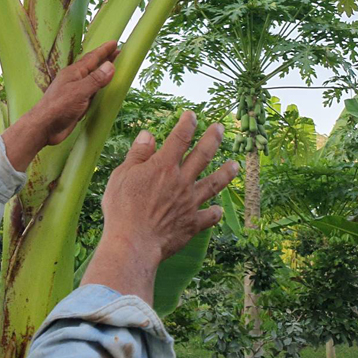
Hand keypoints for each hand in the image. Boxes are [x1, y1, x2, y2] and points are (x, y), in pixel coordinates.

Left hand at [2, 41, 117, 170]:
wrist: (43, 127)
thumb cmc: (58, 107)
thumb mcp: (79, 91)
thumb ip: (95, 79)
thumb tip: (110, 65)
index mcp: (74, 73)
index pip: (92, 58)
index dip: (104, 51)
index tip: (114, 43)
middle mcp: (74, 80)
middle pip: (92, 67)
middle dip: (105, 59)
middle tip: (118, 52)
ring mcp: (75, 93)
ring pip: (92, 80)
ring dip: (102, 74)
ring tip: (112, 69)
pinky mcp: (76, 105)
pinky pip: (90, 93)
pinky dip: (98, 90)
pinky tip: (102, 91)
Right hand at [80, 111, 237, 303]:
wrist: (134, 242)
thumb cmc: (122, 209)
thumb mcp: (122, 176)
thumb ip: (137, 154)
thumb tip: (148, 134)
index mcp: (163, 166)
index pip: (179, 138)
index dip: (187, 124)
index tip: (192, 114)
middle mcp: (181, 181)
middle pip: (202, 155)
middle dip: (213, 139)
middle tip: (221, 128)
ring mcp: (189, 203)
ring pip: (213, 184)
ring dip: (225, 173)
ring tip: (235, 165)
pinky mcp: (192, 224)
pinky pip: (208, 216)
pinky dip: (215, 212)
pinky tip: (219, 209)